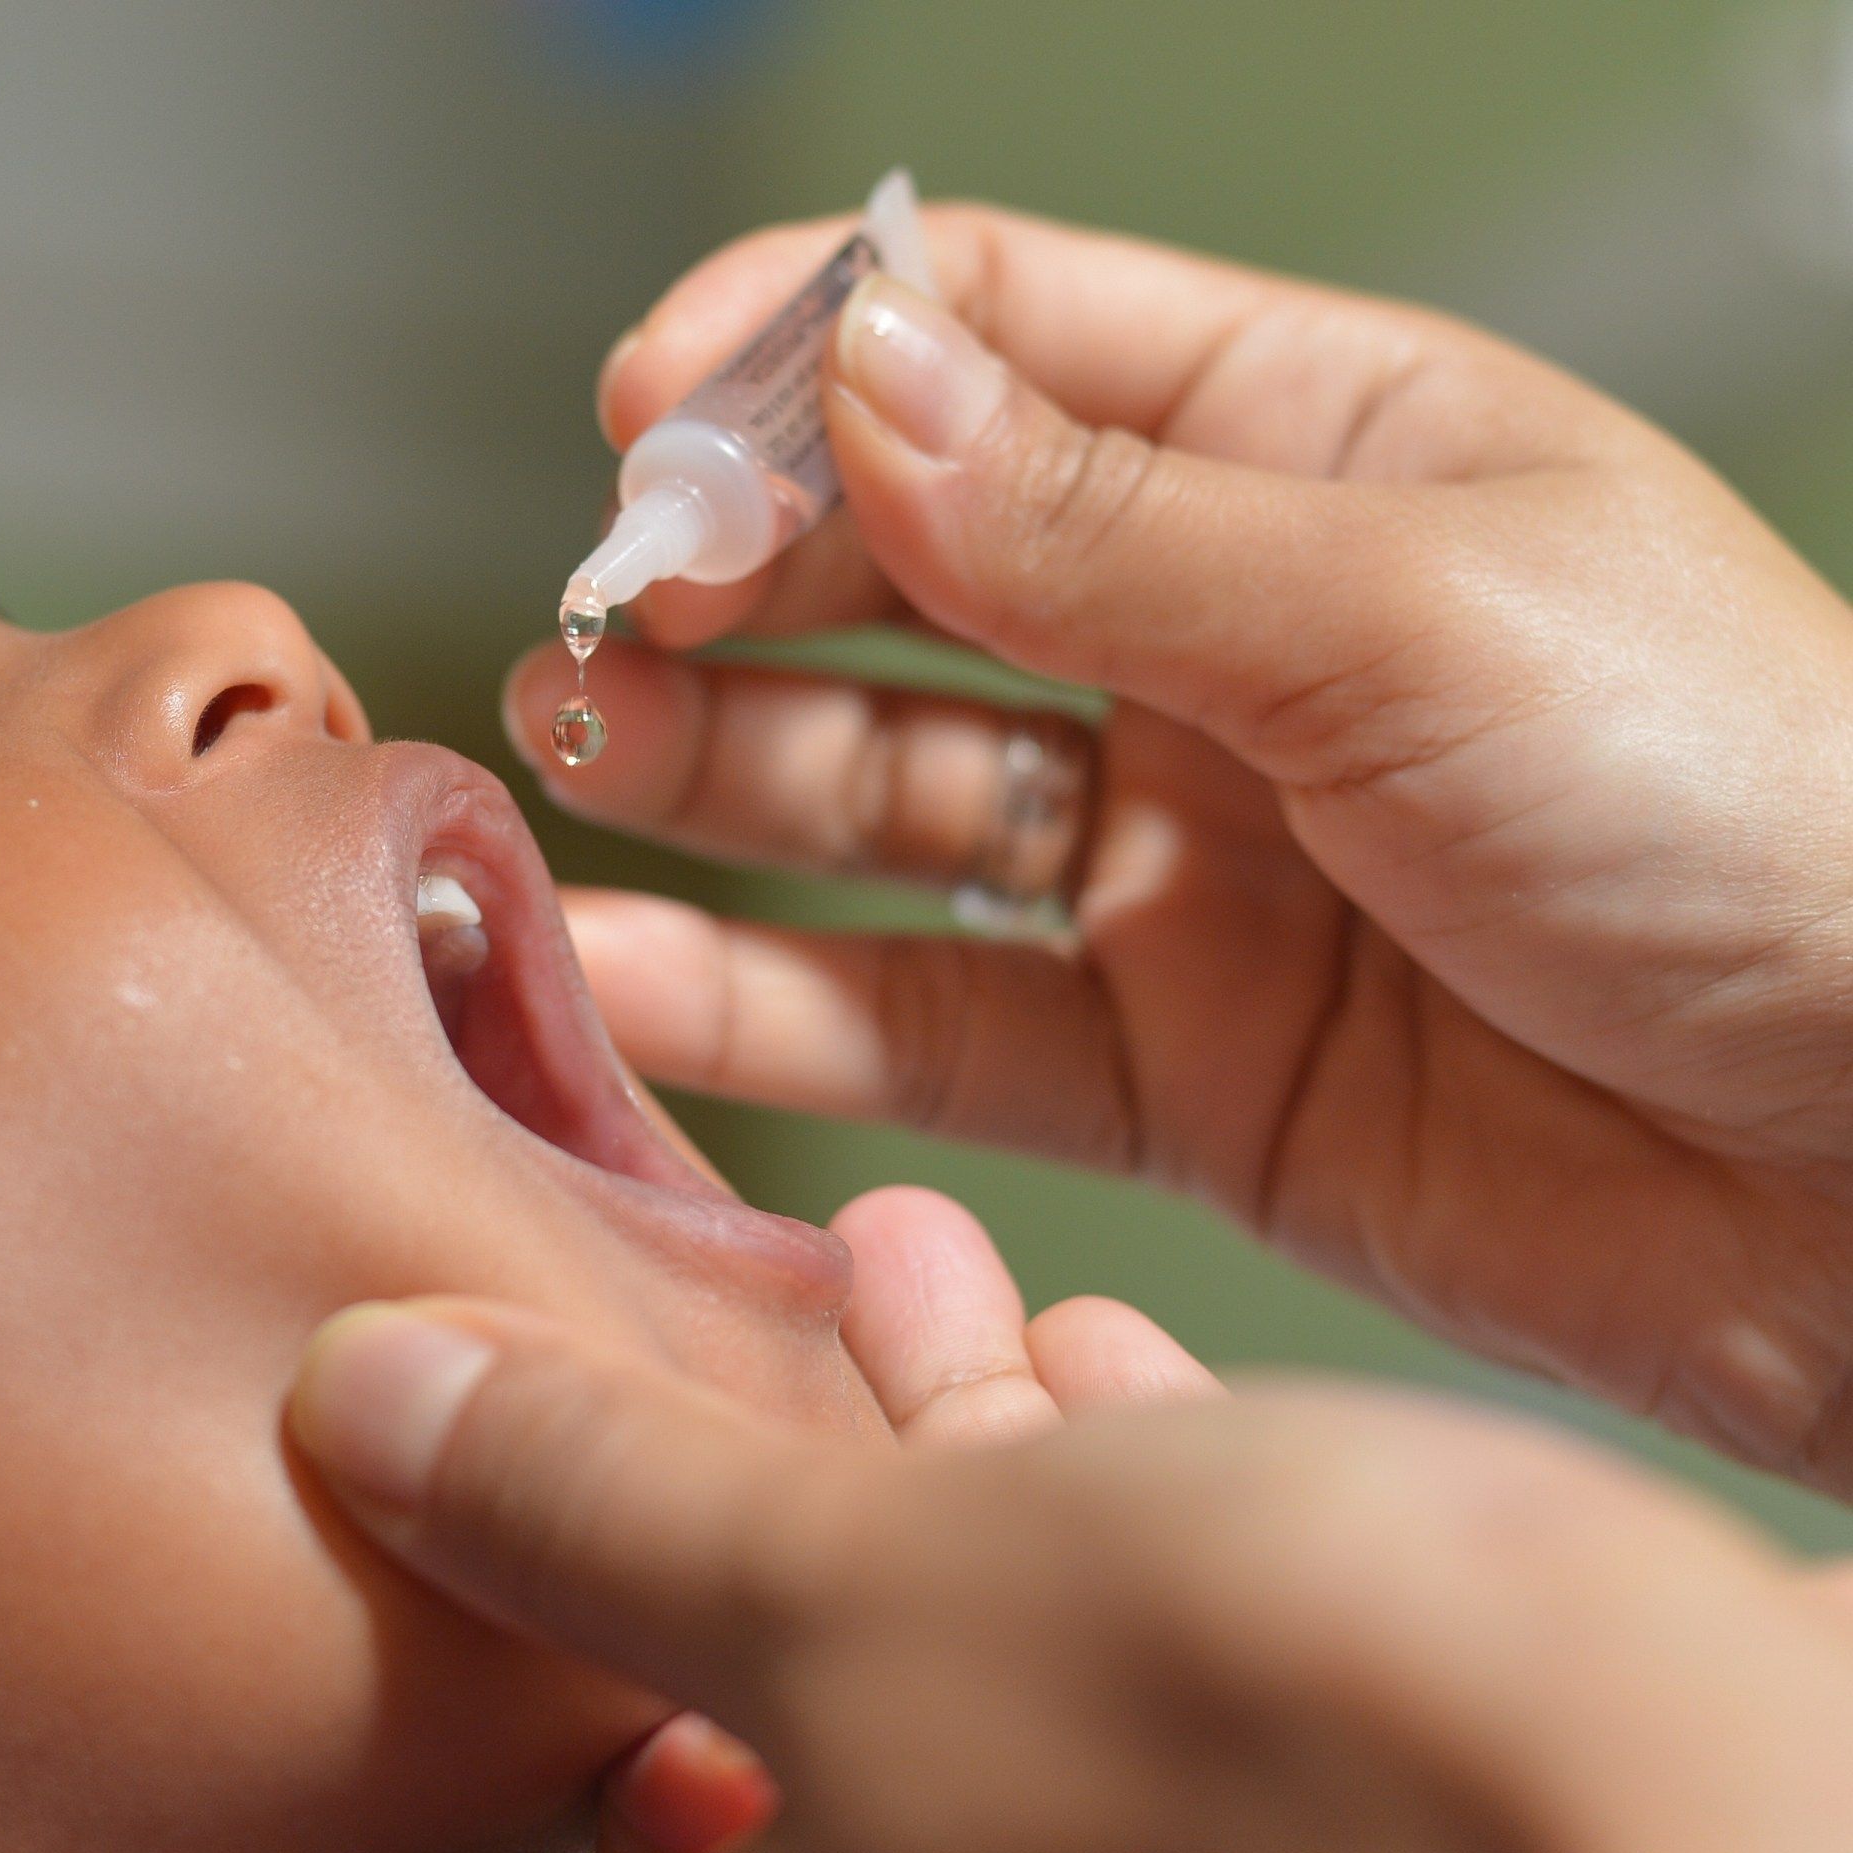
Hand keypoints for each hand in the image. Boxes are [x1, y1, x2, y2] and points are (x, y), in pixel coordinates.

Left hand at [287, 1256, 1852, 1852]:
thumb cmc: (1242, 1760)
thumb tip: (352, 1403)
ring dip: (958, 1464)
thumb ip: (579, 1499)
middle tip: (746, 1304)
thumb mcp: (833, 1573)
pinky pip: (1193, 1693)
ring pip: (1017, 1691)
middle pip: (825, 1758)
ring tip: (916, 1260)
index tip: (592, 1491)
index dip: (591, 1678)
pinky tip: (1127, 1356)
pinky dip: (1132, 1522)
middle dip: (785, 1495)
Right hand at [506, 203, 1852, 1485]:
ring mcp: (1185, 862)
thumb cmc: (1765, 817)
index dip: (803, 352)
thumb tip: (855, 375)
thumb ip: (1101, 524)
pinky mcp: (1168, 1068)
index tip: (645, 407)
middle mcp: (1224, 646)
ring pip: (880, 797)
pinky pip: (923, 1022)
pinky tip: (630, 970)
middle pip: (900, 569)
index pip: (999, 337)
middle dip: (727, 576)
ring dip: (709, 772)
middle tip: (596, 610)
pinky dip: (767, 1007)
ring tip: (567, 754)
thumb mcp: (1412, 611)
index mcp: (1315, 451)